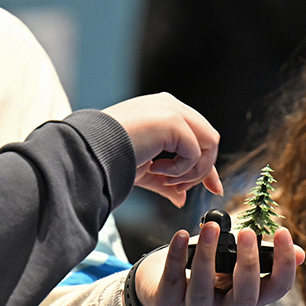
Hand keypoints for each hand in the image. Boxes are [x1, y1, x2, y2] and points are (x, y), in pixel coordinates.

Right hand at [102, 93, 222, 206]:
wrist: (92, 149)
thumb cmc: (109, 155)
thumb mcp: (144, 170)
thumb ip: (166, 181)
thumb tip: (180, 199)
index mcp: (163, 111)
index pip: (197, 137)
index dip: (206, 164)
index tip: (213, 188)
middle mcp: (171, 106)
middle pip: (208, 139)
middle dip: (203, 169)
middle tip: (182, 189)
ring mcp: (174, 111)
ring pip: (209, 144)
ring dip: (192, 171)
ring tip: (167, 181)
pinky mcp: (174, 121)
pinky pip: (195, 152)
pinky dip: (180, 169)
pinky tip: (156, 170)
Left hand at [133, 222, 300, 305]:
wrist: (162, 289)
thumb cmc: (208, 273)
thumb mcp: (235, 267)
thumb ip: (261, 258)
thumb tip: (300, 253)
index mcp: (249, 300)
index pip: (276, 289)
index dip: (284, 264)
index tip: (283, 232)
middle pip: (245, 297)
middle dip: (248, 264)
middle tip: (247, 233)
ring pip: (204, 288)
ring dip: (209, 255)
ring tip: (212, 227)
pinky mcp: (169, 304)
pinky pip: (173, 279)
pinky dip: (177, 256)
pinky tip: (181, 235)